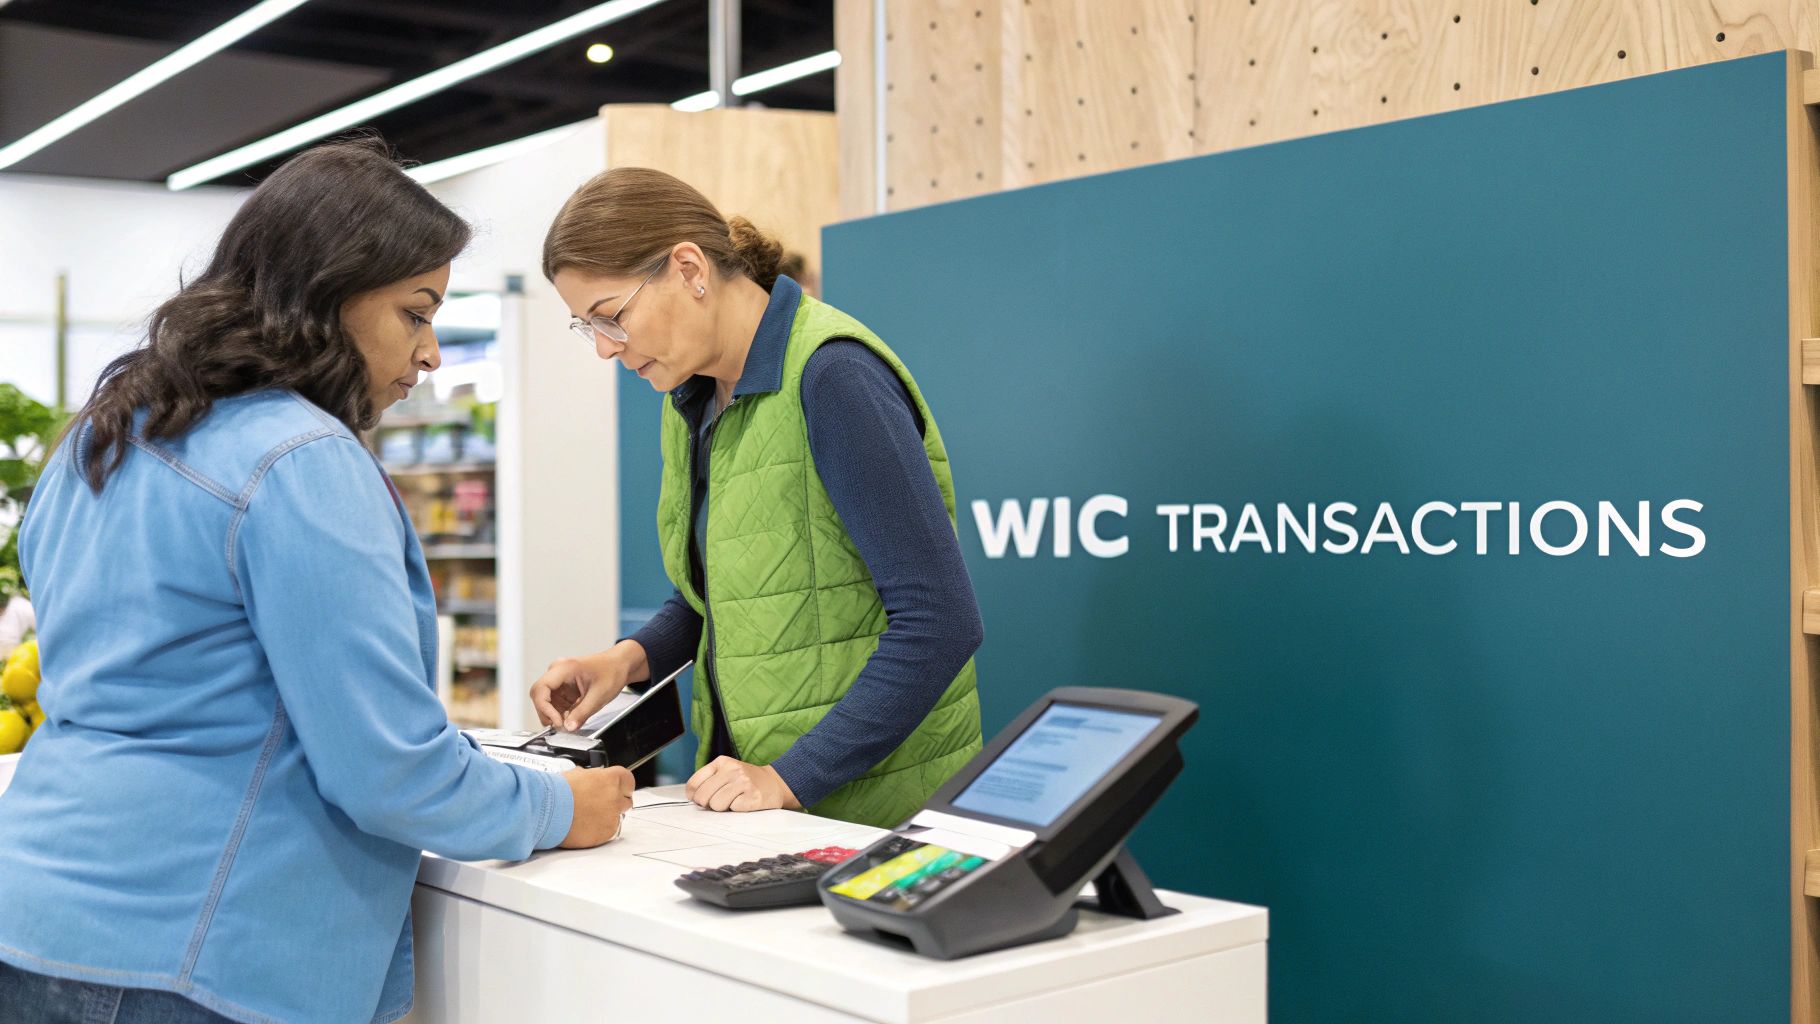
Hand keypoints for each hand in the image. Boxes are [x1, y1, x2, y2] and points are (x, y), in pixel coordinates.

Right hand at [531, 641, 645, 731]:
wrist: (620, 665)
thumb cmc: (612, 672)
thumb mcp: (599, 696)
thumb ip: (582, 713)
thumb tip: (568, 727)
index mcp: (564, 668)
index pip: (540, 689)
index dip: (545, 709)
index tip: (557, 722)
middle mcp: (557, 672)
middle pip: (539, 697)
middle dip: (549, 714)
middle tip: (564, 726)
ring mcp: (559, 680)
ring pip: (546, 702)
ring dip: (556, 714)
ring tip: (573, 719)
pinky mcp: (563, 688)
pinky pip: (555, 703)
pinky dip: (562, 713)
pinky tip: (574, 714)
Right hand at [560, 765, 634, 847]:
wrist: (546, 810)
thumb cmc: (557, 792)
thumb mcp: (576, 775)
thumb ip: (592, 778)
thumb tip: (594, 779)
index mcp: (609, 779)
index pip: (628, 780)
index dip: (622, 786)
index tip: (616, 790)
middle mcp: (614, 797)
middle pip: (626, 801)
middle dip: (616, 803)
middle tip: (599, 806)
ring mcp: (612, 816)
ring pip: (617, 817)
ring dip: (606, 817)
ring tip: (586, 817)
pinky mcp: (606, 833)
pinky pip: (609, 831)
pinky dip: (599, 830)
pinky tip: (584, 827)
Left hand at [685, 756, 800, 812]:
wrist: (774, 783)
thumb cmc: (746, 780)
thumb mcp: (727, 771)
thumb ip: (709, 780)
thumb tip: (693, 798)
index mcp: (722, 762)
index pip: (694, 783)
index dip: (693, 796)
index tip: (699, 799)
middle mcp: (732, 770)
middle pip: (703, 796)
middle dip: (708, 804)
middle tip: (718, 802)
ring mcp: (743, 782)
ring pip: (716, 805)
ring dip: (723, 808)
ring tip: (733, 801)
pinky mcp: (753, 797)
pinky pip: (733, 809)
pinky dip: (736, 809)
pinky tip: (744, 802)